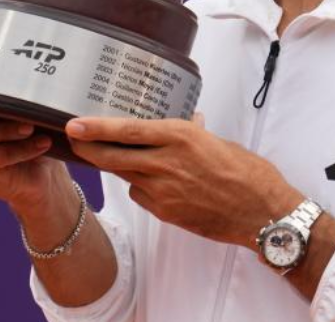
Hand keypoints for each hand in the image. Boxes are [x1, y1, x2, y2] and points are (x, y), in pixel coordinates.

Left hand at [65, 117, 302, 247]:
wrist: (262, 212)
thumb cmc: (248, 173)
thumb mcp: (218, 142)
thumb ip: (195, 133)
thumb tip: (189, 122)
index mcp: (180, 137)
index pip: (127, 130)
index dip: (96, 128)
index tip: (74, 124)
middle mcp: (166, 163)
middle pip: (112, 157)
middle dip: (87, 149)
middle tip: (72, 140)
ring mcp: (163, 191)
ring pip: (124, 175)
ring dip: (114, 166)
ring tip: (107, 156)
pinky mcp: (166, 212)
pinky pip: (141, 195)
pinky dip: (140, 186)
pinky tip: (151, 182)